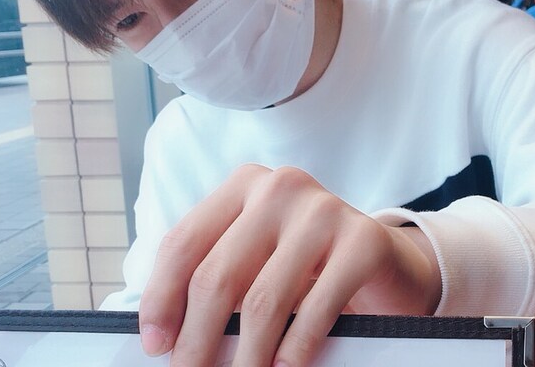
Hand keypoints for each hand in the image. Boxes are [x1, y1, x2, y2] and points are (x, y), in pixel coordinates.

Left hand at [138, 164, 441, 366]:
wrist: (377, 257)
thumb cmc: (303, 262)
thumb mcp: (253, 255)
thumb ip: (217, 275)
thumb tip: (168, 334)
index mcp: (245, 184)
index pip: (184, 241)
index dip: (161, 297)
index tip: (156, 344)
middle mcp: (280, 187)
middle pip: (217, 275)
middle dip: (197, 340)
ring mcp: (324, 210)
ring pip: (262, 301)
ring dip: (245, 358)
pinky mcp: (363, 239)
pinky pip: (315, 308)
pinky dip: (294, 351)